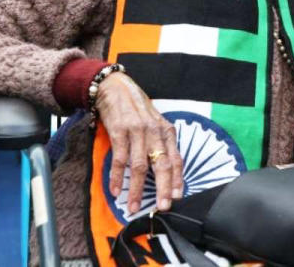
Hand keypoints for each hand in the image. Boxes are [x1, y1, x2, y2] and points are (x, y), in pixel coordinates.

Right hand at [96, 72, 183, 213]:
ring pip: (140, 166)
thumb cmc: (137, 108)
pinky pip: (120, 159)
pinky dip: (117, 177)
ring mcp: (137, 131)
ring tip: (133, 206)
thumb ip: (160, 142)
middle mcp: (155, 132)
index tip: (177, 196)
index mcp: (166, 131)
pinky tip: (116, 190)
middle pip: (162, 165)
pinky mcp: (119, 131)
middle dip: (163, 188)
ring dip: (137, 189)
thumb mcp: (155, 122)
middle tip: (163, 206)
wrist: (115, 87)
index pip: (176, 159)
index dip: (177, 179)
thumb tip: (166, 168)